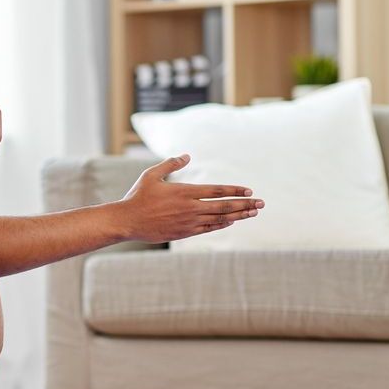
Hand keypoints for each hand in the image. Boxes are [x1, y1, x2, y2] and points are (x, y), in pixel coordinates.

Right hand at [117, 154, 263, 241]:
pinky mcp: (184, 233)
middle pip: (224, 206)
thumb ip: (170, 164)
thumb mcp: (151, 175)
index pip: (217, 190)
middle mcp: (190, 207)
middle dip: (245, 204)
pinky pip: (208, 228)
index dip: (236, 190)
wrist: (127, 221)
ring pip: (220, 218)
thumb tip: (187, 156)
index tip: (250, 191)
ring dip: (239, 215)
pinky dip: (222, 224)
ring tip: (252, 213)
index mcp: (184, 192)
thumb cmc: (137, 196)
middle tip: (261, 204)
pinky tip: (231, 221)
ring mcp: (188, 222)